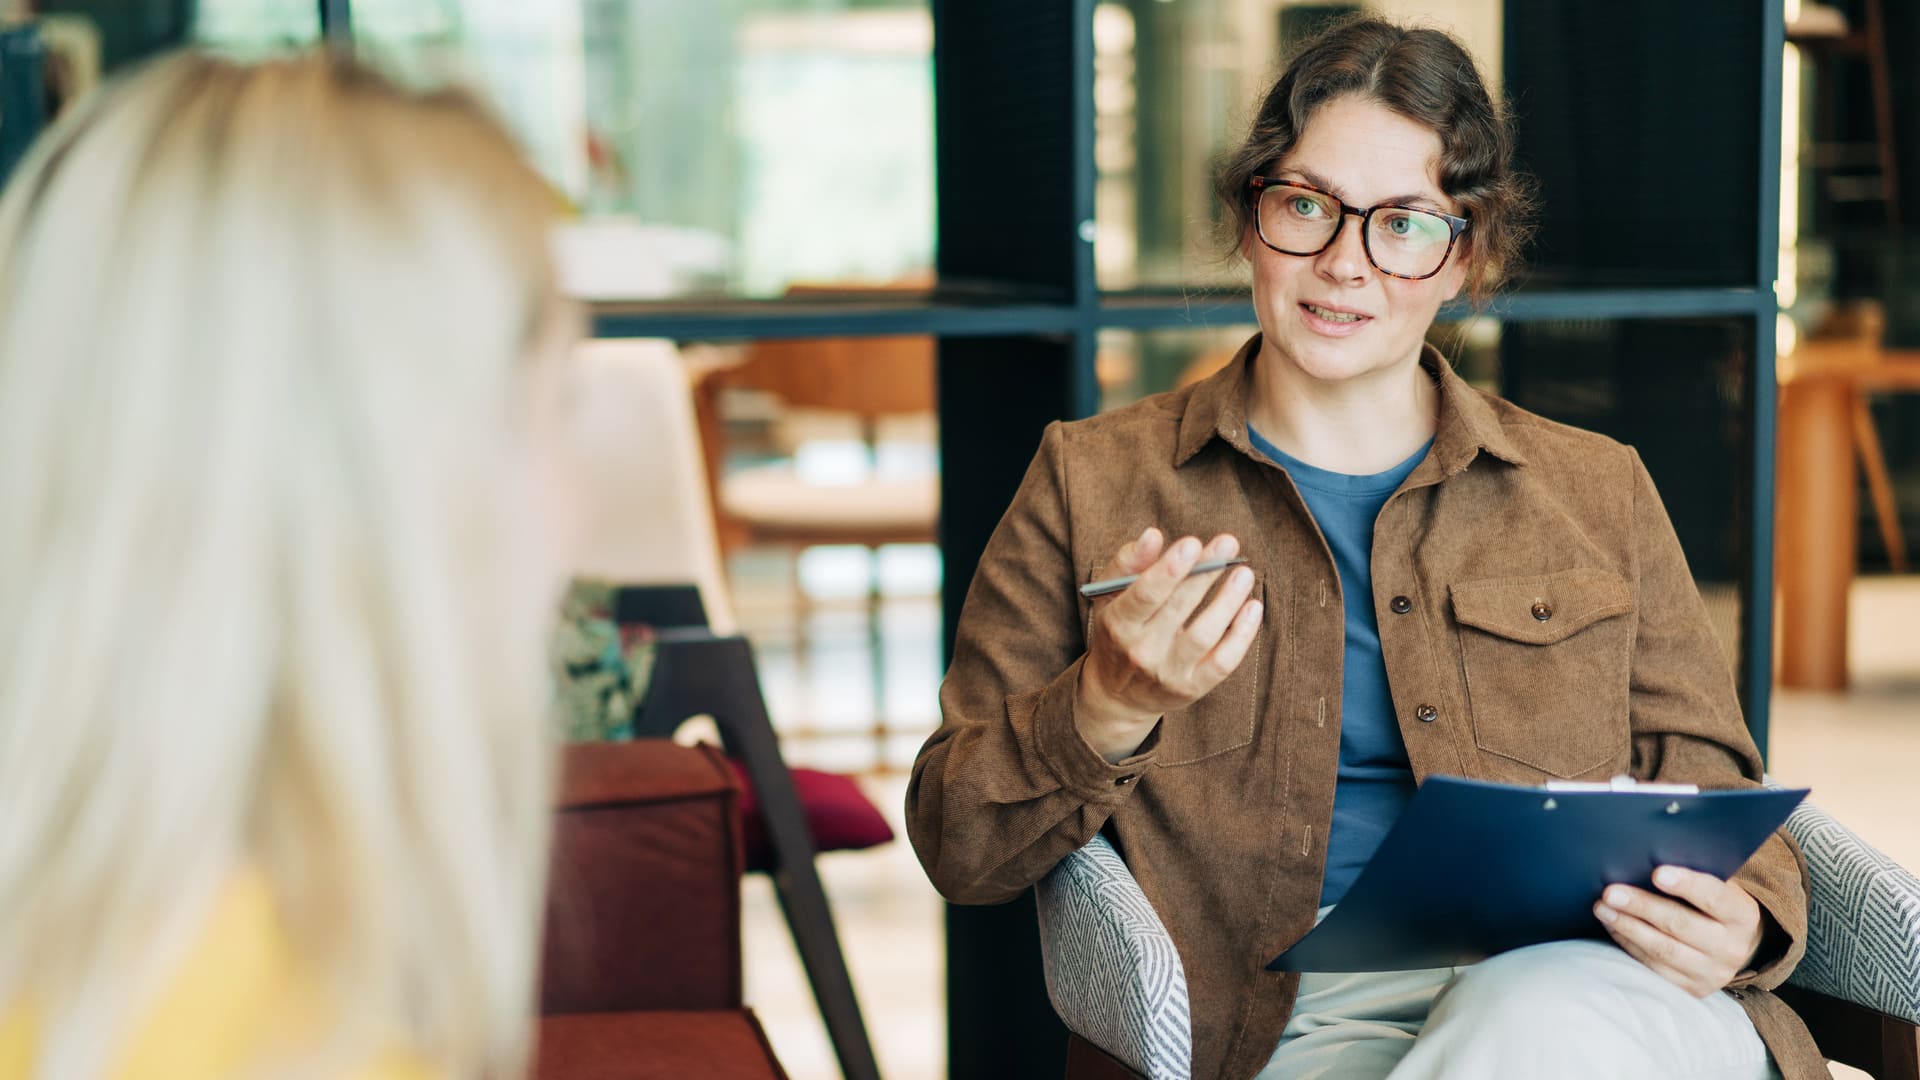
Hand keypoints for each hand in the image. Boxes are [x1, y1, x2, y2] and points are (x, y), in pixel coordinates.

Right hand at [1075, 527, 1261, 760]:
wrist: (1116, 694)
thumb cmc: (1117, 632)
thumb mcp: (1109, 597)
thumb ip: (1128, 563)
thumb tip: (1152, 535)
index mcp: (1118, 624)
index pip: (1144, 595)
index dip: (1169, 569)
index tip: (1192, 542)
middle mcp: (1141, 651)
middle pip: (1178, 608)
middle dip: (1205, 573)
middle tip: (1228, 543)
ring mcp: (1168, 672)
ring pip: (1204, 635)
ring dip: (1227, 601)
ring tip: (1243, 573)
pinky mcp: (1192, 688)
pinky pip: (1223, 662)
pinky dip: (1242, 635)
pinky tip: (1252, 607)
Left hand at [1593, 865, 1764, 997]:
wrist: (1732, 946)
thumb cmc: (1713, 904)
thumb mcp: (1717, 887)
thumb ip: (1693, 874)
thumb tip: (1645, 857)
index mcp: (1743, 916)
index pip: (1715, 897)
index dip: (1686, 884)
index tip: (1656, 872)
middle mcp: (1731, 948)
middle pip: (1681, 925)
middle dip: (1642, 906)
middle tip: (1610, 891)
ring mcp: (1712, 972)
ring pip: (1663, 949)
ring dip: (1627, 926)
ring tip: (1602, 908)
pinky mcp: (1692, 989)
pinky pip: (1654, 967)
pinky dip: (1629, 944)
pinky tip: (1612, 926)